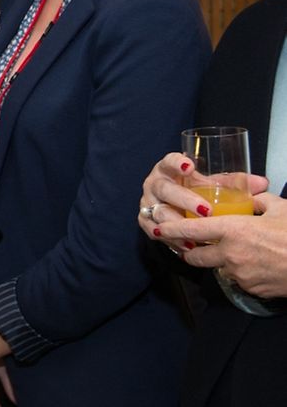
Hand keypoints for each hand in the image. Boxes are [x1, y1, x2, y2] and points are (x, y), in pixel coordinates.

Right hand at [139, 152, 270, 252]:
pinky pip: (153, 230)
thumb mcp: (211, 183)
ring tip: (197, 234)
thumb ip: (233, 182)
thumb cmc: (195, 190)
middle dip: (185, 200)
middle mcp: (154, 183)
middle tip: (206, 211)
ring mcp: (147, 201)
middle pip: (164, 189)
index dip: (177, 163)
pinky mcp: (144, 219)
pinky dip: (169, 239)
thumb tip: (261, 183)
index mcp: (168, 168)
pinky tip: (186, 245)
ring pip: (158, 212)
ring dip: (178, 224)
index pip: (169, 160)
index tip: (190, 166)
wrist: (175, 205)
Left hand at [157, 191, 286, 297]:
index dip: (169, 229)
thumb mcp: (279, 208)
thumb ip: (258, 200)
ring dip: (215, 262)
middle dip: (188, 251)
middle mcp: (230, 254)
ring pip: (215, 268)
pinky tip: (250, 263)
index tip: (156, 227)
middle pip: (194, 256)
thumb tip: (249, 195)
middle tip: (187, 244)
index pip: (190, 230)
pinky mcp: (251, 289)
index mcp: (232, 230)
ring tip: (227, 252)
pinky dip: (236, 271)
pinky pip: (235, 279)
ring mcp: (239, 274)